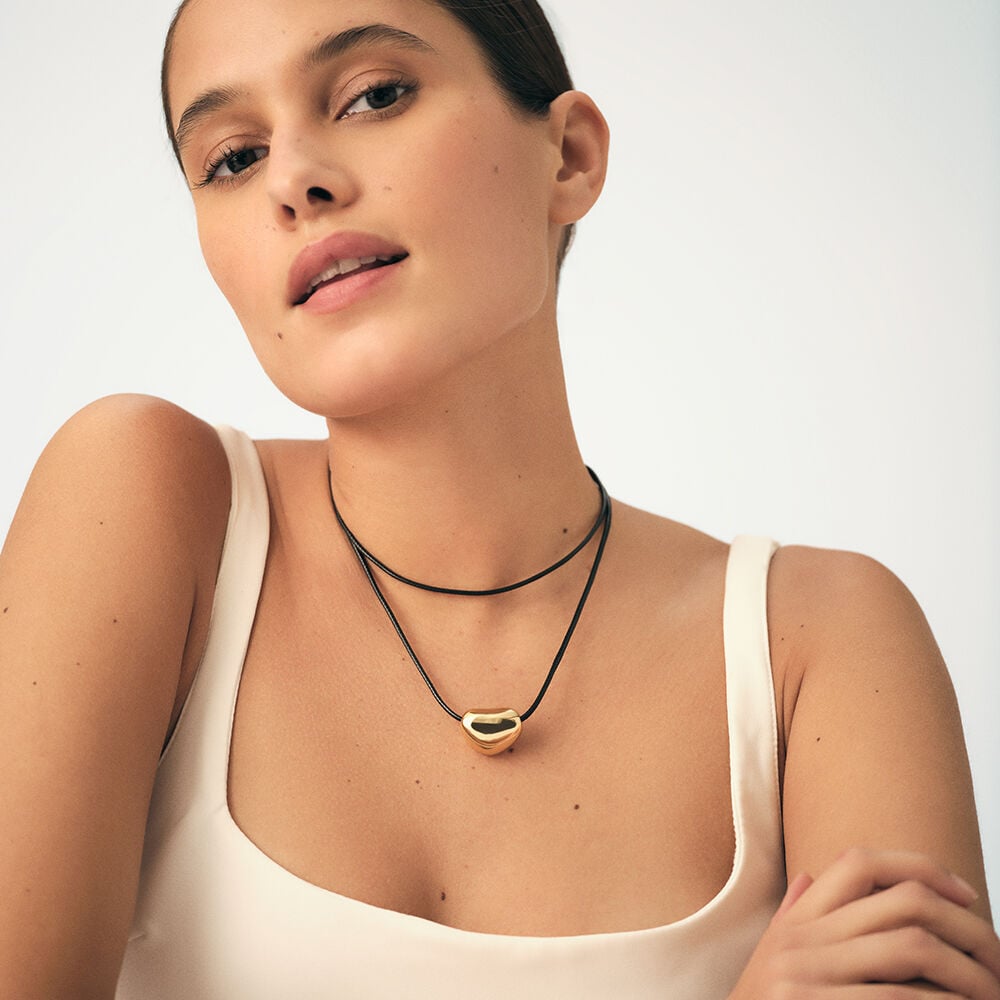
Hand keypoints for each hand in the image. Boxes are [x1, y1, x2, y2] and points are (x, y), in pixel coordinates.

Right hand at [730, 848, 999, 997]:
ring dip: (968, 973)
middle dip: (965, 927)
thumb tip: (813, 877)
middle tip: (996, 955)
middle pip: (901, 902)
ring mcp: (809, 977)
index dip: (919, 866)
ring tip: (993, 992)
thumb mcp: (770, 959)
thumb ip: (793, 918)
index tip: (964, 894)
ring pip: (911, 947)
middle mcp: (803, 941)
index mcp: (797, 922)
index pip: (858, 862)